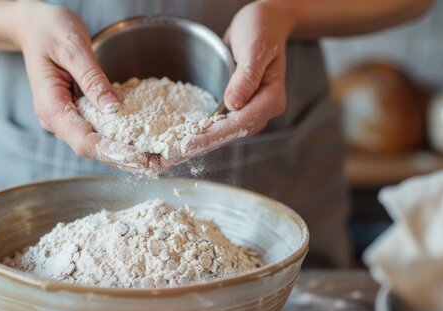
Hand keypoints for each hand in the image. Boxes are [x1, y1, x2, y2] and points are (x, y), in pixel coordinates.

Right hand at [15, 2, 156, 171]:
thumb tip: (113, 107)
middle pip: (90, 149)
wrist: (34, 28)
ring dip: (123, 153)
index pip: (83, 140)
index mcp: (50, 106)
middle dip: (122, 158)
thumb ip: (92, 78)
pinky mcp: (75, 114)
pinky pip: (97, 131)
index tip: (139, 157)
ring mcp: (64, 119)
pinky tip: (140, 142)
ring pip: (95, 144)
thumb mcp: (72, 47)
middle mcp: (55, 119)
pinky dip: (118, 139)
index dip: (111, 152)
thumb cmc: (49, 31)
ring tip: (153, 157)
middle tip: (155, 163)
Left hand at [177, 1, 293, 158]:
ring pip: (223, 133)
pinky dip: (201, 131)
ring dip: (199, 143)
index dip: (213, 135)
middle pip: (230, 134)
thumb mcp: (255, 48)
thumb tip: (232, 104)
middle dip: (202, 146)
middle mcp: (262, 110)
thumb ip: (246, 76)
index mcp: (271, 100)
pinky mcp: (237, 108)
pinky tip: (181, 138)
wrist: (265, 23)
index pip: (239, 124)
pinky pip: (218, 123)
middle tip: (171, 155)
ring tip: (172, 152)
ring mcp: (250, 111)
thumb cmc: (262, 29)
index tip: (189, 144)